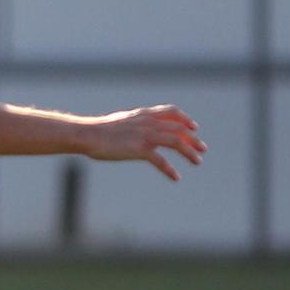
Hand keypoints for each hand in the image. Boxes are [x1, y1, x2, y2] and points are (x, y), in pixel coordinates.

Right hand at [82, 105, 206, 180]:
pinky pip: (160, 160)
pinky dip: (170, 169)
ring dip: (189, 152)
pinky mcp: (139, 149)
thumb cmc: (99, 131)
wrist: (88, 134)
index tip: (194, 128)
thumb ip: (134, 124)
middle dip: (193, 139)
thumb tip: (136, 130)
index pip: (172, 112)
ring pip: (176, 142)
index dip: (185, 120)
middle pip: (179, 128)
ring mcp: (145, 135)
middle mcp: (148, 122)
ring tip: (197, 162)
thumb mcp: (121, 122)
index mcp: (144, 114)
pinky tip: (176, 177)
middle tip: (202, 149)